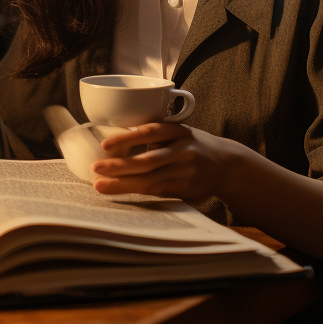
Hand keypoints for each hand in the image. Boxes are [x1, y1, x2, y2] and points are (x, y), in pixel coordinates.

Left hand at [92, 122, 247, 202]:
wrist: (226, 165)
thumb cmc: (191, 145)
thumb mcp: (177, 132)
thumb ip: (154, 136)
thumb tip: (113, 143)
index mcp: (179, 131)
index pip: (151, 132)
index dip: (128, 138)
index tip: (105, 145)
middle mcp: (184, 150)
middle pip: (149, 160)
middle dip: (120, 166)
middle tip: (96, 168)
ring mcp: (187, 172)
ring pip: (151, 181)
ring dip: (123, 184)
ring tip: (101, 186)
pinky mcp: (187, 190)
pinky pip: (158, 192)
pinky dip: (138, 193)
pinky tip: (120, 192)